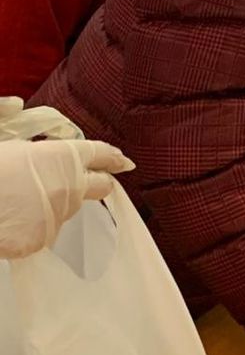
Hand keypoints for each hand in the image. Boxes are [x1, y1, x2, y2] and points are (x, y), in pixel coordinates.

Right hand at [0, 138, 133, 258]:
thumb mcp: (7, 142)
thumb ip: (26, 135)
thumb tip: (22, 115)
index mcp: (63, 157)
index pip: (100, 154)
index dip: (113, 157)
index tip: (124, 162)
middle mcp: (70, 186)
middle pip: (100, 186)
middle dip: (100, 182)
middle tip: (94, 182)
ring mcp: (58, 215)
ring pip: (66, 209)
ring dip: (54, 204)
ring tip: (22, 199)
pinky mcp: (41, 239)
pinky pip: (43, 231)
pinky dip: (33, 225)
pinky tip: (11, 219)